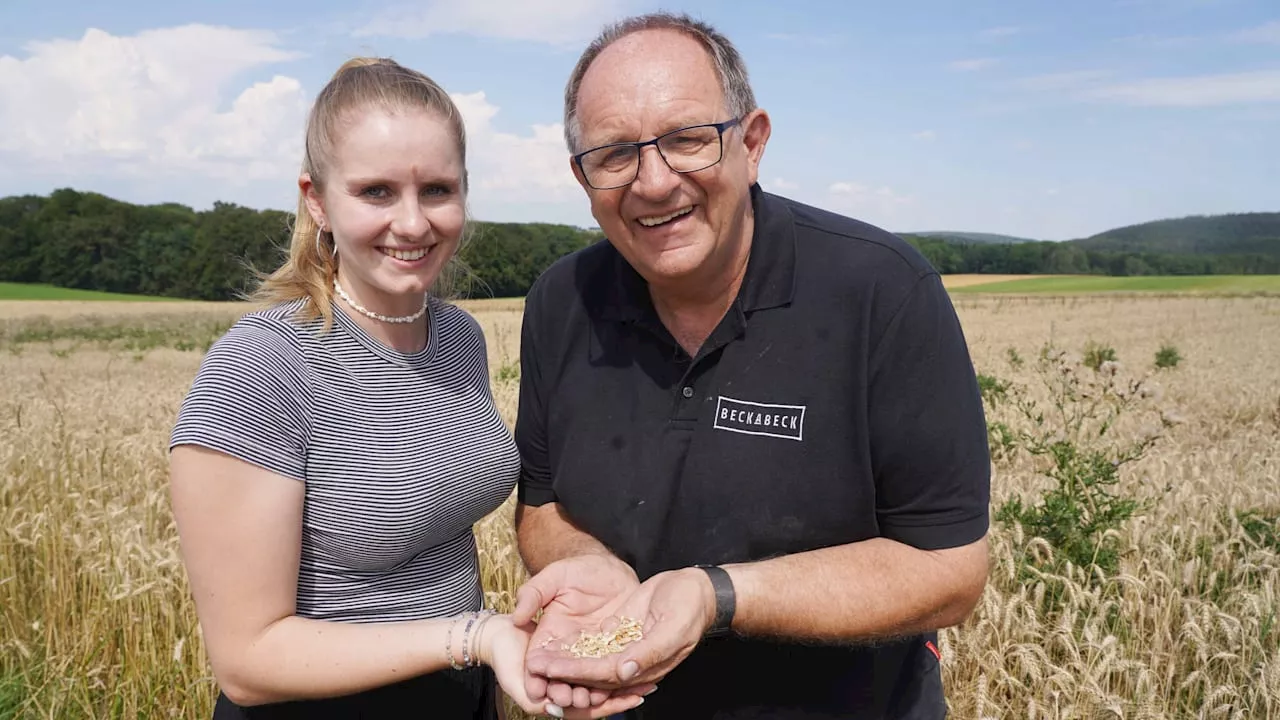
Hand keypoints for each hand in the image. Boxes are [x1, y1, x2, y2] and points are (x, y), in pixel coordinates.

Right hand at [513, 554, 642, 709]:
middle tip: (565, 700)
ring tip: (590, 701)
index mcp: (549, 634)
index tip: (535, 689)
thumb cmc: (579, 569)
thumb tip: (517, 617)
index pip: (538, 660)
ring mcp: (592, 652)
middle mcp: (569, 648)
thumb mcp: (553, 576)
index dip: (535, 676)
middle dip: (562, 690)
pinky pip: (612, 669)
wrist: (611, 568)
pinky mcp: (614, 652)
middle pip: (562, 676)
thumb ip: (533, 594)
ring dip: (587, 691)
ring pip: (587, 678)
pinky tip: (615, 689)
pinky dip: (614, 681)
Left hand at [530, 568, 716, 689]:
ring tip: (536, 659)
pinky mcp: (621, 634)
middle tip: (532, 667)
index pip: (604, 674)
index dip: (575, 672)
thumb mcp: (675, 627)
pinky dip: (574, 647)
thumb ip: (650, 652)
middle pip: (591, 672)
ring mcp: (625, 648)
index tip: (549, 669)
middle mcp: (632, 662)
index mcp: (645, 665)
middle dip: (563, 672)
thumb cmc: (690, 607)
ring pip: (589, 660)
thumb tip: (624, 672)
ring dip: (565, 662)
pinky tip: (552, 643)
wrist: (697, 589)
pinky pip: (594, 644)